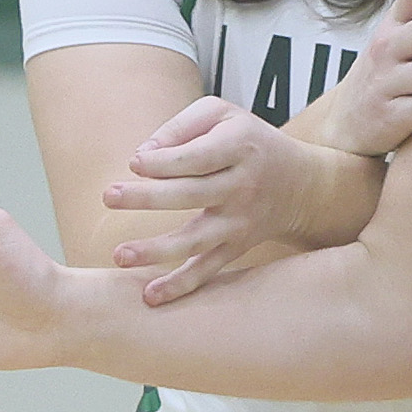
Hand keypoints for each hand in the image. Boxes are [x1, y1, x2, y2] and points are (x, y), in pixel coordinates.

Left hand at [105, 98, 340, 302]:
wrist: (302, 184)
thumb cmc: (249, 141)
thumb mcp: (223, 115)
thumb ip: (181, 126)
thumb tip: (142, 156)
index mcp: (239, 147)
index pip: (197, 157)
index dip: (163, 161)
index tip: (135, 163)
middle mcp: (242, 186)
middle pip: (192, 194)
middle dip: (148, 197)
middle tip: (108, 196)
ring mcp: (240, 221)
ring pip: (197, 239)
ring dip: (158, 250)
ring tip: (121, 255)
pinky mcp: (236, 247)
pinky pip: (208, 269)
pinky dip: (182, 285)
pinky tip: (151, 296)